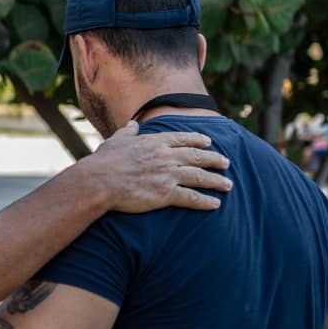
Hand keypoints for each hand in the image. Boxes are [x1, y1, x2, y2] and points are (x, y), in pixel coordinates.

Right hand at [86, 120, 231, 212]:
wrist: (100, 181)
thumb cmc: (104, 162)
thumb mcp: (116, 140)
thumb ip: (128, 132)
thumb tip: (132, 124)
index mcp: (155, 142)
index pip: (182, 139)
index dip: (198, 140)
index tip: (209, 142)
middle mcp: (166, 156)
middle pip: (197, 157)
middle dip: (214, 159)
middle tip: (226, 162)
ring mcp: (167, 175)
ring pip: (199, 177)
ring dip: (216, 181)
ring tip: (228, 185)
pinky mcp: (165, 194)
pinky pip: (191, 197)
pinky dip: (205, 201)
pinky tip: (215, 204)